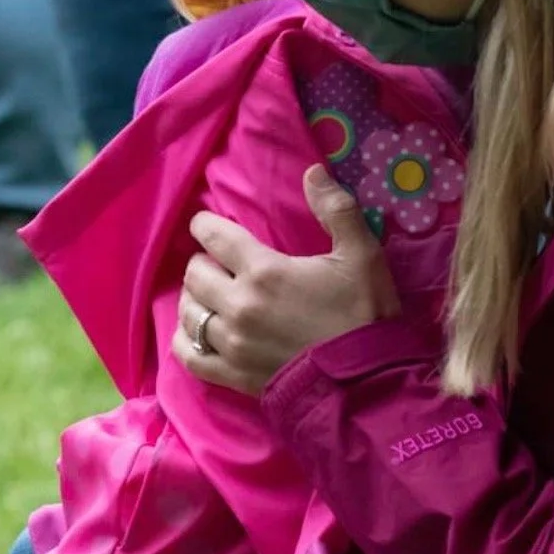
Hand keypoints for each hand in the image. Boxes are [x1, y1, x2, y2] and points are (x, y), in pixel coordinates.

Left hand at [175, 166, 400, 395]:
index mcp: (264, 272)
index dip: (205, 226)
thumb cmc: (365, 316)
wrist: (367, 383)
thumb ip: (336, 211)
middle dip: (202, 263)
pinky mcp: (229, 374)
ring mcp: (230, 343)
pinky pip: (187, 355)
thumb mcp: (362, 256)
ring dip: (193, 299)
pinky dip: (185, 340)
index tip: (205, 224)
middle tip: (217, 264)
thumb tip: (312, 170)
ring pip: (187, 311)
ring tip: (207, 296)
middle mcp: (238, 305)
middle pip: (194, 274)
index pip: (214, 237)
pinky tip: (195, 333)